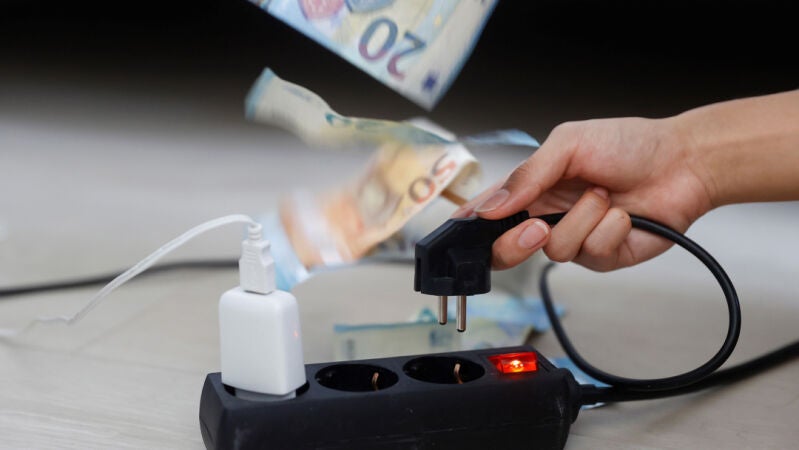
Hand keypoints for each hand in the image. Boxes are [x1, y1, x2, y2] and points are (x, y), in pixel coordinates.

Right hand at [454, 117, 713, 270]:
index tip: (458, 235)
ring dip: (584, 218)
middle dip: (515, 243)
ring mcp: (575, 239)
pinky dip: (610, 228)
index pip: (489, 213)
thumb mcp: (569, 144)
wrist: (682, 162)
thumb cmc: (628, 144)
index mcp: (532, 188)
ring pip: (556, 250)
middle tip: (536, 227)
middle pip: (507, 250)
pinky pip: (592, 253)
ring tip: (605, 196)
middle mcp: (548, 216)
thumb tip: (490, 206)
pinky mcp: (603, 256)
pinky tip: (624, 213)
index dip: (470, 228)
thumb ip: (527, 176)